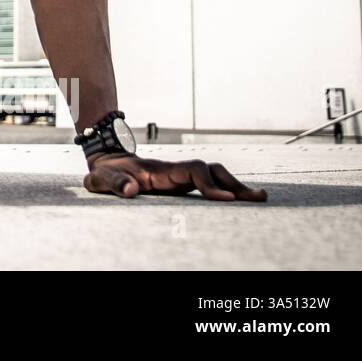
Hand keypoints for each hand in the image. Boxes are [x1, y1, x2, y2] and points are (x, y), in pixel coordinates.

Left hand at [84, 152, 268, 201]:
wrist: (106, 161)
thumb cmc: (105, 172)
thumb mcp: (102, 178)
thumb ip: (114, 183)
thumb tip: (131, 191)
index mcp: (160, 170)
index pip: (193, 171)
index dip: (209, 183)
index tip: (225, 199)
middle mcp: (175, 171)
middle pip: (212, 170)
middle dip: (235, 183)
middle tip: (259, 198)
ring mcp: (180, 177)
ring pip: (214, 176)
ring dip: (235, 186)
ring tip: (260, 199)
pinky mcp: (181, 184)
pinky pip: (208, 184)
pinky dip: (225, 190)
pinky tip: (240, 200)